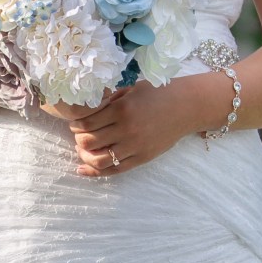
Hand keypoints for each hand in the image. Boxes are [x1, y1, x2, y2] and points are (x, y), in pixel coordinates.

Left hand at [44, 71, 228, 175]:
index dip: (75, 124)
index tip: (74, 122)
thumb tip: (86, 108)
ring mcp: (135, 146)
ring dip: (85, 156)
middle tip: (79, 135)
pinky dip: (95, 172)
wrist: (186, 107)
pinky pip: (115, 170)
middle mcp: (126, 129)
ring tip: (84, 149)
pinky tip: (83, 169)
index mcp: (121, 109)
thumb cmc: (158, 94)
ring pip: (98, 159)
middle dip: (78, 139)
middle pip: (89, 141)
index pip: (86, 122)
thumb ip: (110, 99)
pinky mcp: (142, 158)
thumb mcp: (131, 90)